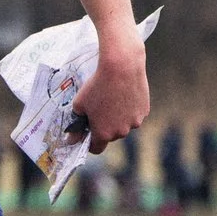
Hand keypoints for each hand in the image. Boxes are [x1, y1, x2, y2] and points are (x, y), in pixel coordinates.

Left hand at [74, 36, 150, 152]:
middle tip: (99, 108)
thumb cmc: (97, 85)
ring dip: (119, 117)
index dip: (90, 141)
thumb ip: (76, 125)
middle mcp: (120, 132)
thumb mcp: (79, 104)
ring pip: (124, 124)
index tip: (88, 131)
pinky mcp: (144, 110)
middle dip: (105, 126)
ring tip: (113, 98)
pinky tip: (124, 94)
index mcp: (103, 133)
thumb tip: (71, 139)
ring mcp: (134, 122)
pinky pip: (134, 114)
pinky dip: (129, 108)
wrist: (121, 67)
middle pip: (111, 135)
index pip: (96, 148)